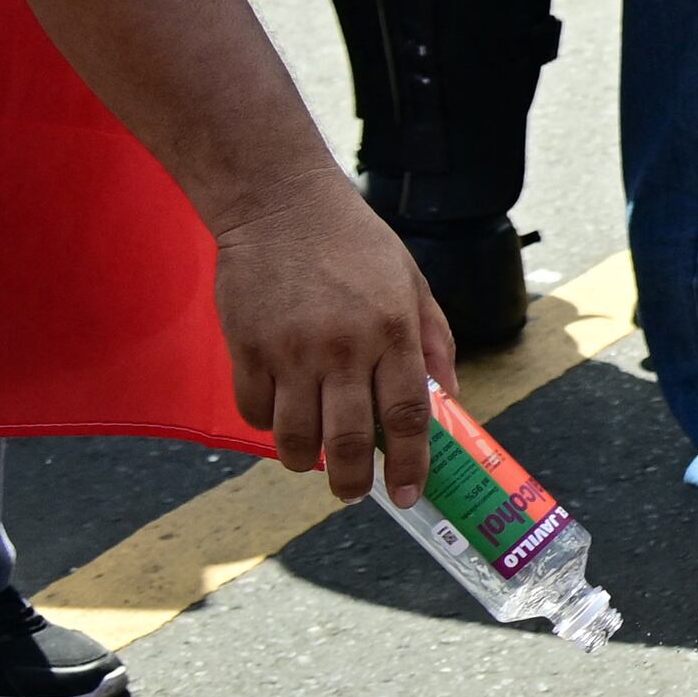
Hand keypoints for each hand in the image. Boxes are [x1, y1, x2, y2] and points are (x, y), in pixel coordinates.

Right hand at [216, 179, 458, 503]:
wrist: (280, 202)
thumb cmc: (352, 241)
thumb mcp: (412, 281)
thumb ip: (435, 341)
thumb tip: (450, 400)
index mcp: (393, 330)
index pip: (406, 417)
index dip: (408, 465)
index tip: (406, 494)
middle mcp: (344, 346)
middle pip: (347, 442)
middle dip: (352, 484)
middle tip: (353, 493)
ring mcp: (292, 349)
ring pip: (295, 437)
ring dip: (304, 462)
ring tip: (312, 460)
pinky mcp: (248, 346)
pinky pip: (254, 411)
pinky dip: (267, 425)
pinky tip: (279, 414)